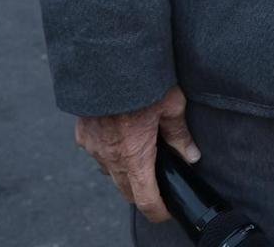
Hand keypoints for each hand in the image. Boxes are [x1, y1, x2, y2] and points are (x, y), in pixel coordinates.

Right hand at [75, 87, 200, 224]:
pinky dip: (109, 152)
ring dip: (124, 171)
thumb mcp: (170, 106)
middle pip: (127, 191)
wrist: (106, 61)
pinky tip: (119, 136)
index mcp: (134, 157)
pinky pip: (96, 153)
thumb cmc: (142, 82)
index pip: (146, 200)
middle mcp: (110, 158)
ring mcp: (93, 147)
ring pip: (110, 172)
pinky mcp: (82, 134)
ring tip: (140, 154)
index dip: (158, 211)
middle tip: (159, 183)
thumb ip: (179, 134)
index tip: (167, 211)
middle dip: (143, 193)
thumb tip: (191, 155)